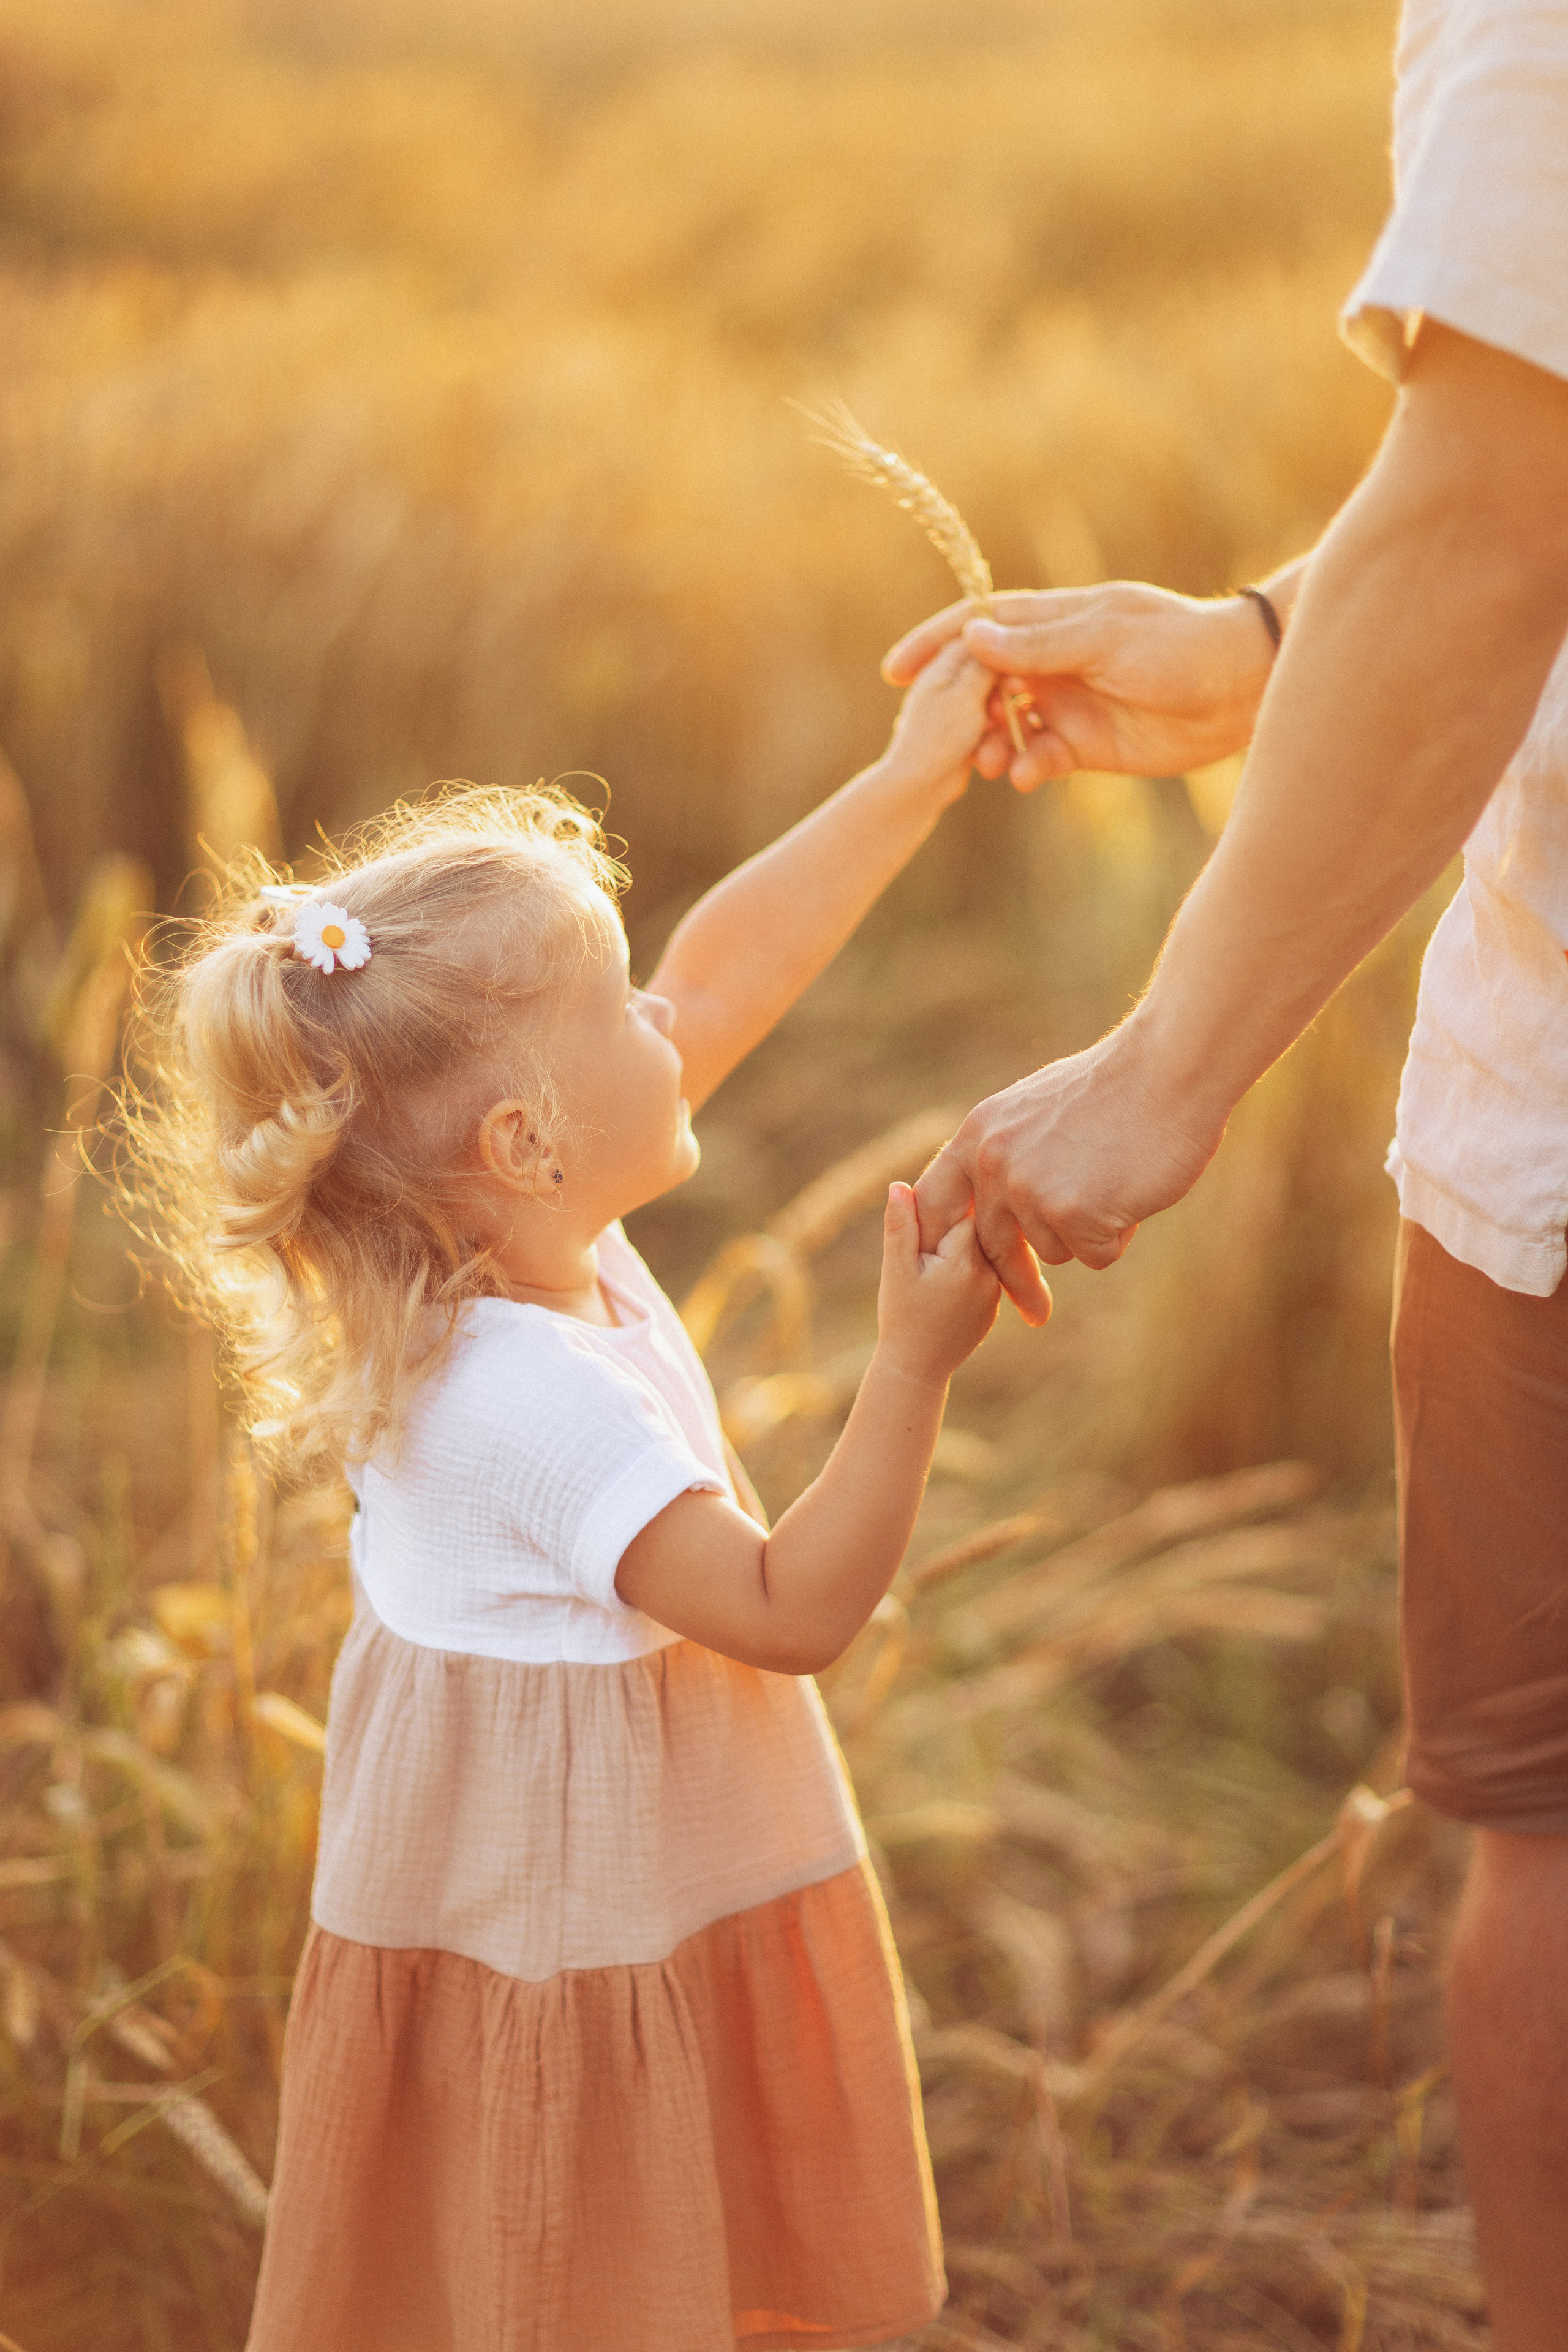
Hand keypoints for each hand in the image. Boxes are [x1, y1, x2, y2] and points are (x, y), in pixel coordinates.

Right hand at [875, 1180, 1000, 1386]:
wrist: (917, 1369)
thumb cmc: (901, 1317)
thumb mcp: (896, 1269)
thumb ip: (901, 1225)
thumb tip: (899, 1184)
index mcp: (964, 1260)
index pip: (962, 1211)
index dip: (940, 1213)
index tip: (925, 1228)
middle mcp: (989, 1273)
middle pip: (975, 1229)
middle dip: (951, 1231)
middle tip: (927, 1254)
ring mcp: (996, 1291)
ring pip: (982, 1251)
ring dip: (961, 1250)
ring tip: (932, 1273)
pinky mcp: (994, 1305)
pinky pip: (985, 1273)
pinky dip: (967, 1272)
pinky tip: (945, 1288)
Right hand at [882, 584, 1274, 789]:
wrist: (1239, 690)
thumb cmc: (1180, 647)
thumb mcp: (1107, 639)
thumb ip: (1041, 646)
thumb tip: (974, 640)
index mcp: (1057, 621)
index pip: (981, 625)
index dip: (936, 644)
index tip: (897, 673)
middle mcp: (1055, 661)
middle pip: (984, 682)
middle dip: (958, 710)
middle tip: (943, 738)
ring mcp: (1068, 703)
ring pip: (1005, 726)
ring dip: (989, 744)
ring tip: (986, 763)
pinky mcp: (1085, 745)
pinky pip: (1038, 757)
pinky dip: (1025, 768)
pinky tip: (1024, 777)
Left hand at [913, 1019, 1226, 1315]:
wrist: (1169, 1069)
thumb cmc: (1118, 1086)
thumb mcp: (1037, 1107)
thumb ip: (1009, 1151)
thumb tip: (990, 1200)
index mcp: (979, 1132)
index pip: (937, 1202)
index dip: (945, 1243)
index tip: (953, 1275)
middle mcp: (994, 1162)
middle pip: (993, 1246)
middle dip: (1018, 1281)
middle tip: (1035, 1311)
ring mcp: (1032, 1189)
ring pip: (1053, 1250)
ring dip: (1087, 1234)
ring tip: (1116, 1184)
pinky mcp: (1074, 1213)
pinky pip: (1094, 1255)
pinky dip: (1118, 1236)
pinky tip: (1133, 1194)